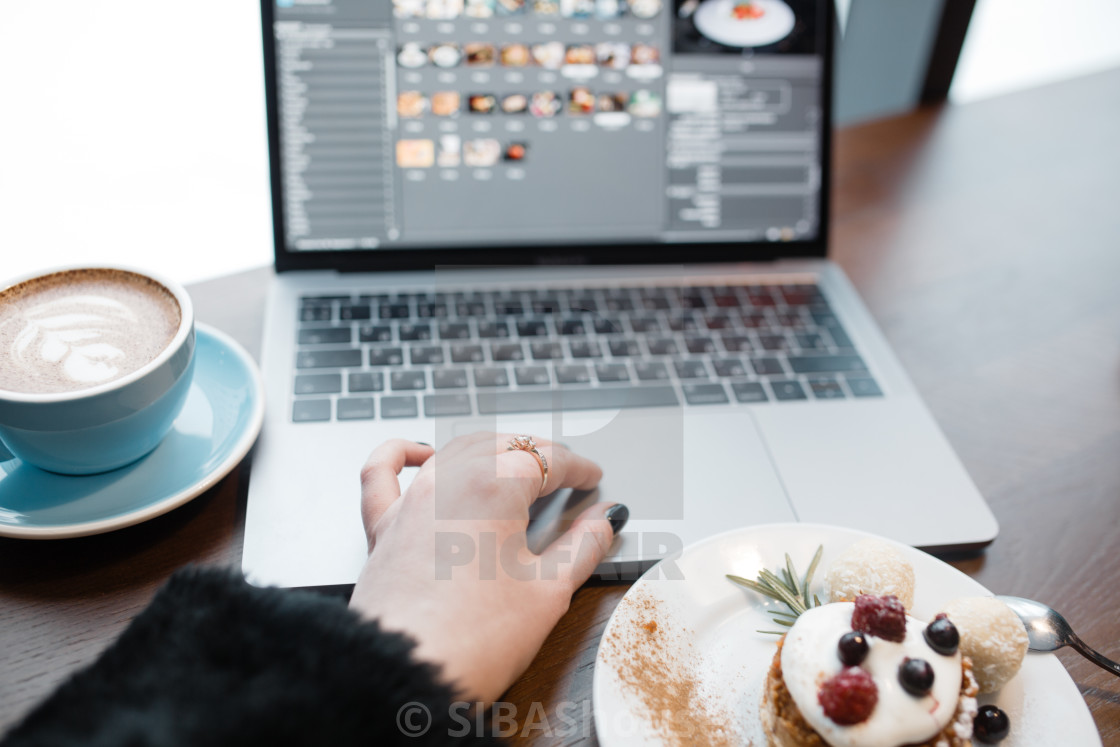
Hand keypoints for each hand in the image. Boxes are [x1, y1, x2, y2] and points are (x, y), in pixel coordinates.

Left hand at [348, 433, 625, 703]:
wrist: (407, 673)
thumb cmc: (472, 640)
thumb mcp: (549, 591)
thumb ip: (583, 546)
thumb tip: (605, 521)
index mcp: (494, 487)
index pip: (547, 460)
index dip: (577, 467)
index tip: (591, 477)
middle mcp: (449, 482)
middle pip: (502, 445)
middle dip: (538, 454)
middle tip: (564, 473)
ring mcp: (412, 501)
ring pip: (455, 450)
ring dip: (490, 449)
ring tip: (515, 464)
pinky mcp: (385, 526)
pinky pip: (384, 471)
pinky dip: (404, 454)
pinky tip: (422, 452)